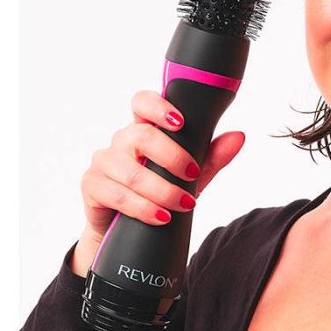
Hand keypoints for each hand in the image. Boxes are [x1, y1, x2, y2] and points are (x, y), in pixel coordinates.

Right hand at [79, 89, 244, 243]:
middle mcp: (122, 141)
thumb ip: (212, 156)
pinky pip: (117, 194)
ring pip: (132, 171)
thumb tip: (238, 136)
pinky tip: (160, 216)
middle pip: (141, 135)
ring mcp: (104, 162)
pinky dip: (143, 207)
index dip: (158, 106)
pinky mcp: (92, 186)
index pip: (142, 102)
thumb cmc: (159, 193)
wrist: (125, 228)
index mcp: (144, 129)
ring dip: (162, 190)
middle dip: (172, 156)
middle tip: (192, 173)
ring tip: (183, 204)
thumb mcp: (191, 176)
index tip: (180, 122)